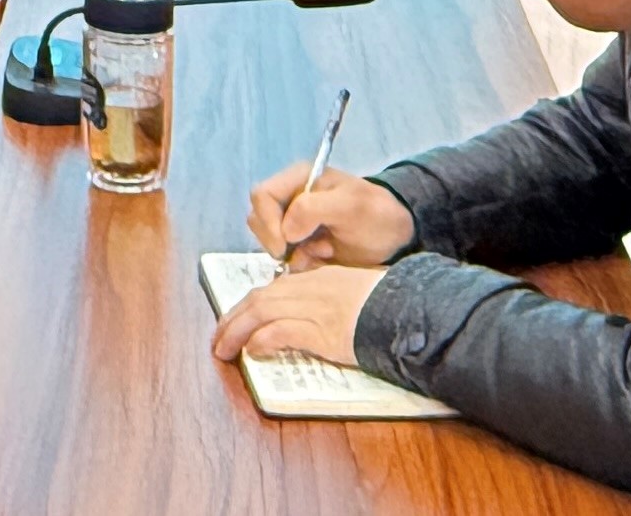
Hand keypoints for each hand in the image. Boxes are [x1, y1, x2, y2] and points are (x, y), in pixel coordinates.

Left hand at [212, 263, 382, 366]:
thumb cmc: (389, 303)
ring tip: (223, 350)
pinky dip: (263, 340)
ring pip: (263, 312)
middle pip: (260, 299)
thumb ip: (331, 298)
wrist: (412, 309)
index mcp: (319, 278)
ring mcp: (318, 309)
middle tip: (218, 339)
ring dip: (237, 331)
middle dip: (233, 319)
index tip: (235, 320)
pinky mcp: (325, 331)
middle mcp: (312, 288)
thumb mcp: (355, 292)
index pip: (273, 289)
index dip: (248, 305)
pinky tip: (252, 351)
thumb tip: (311, 318)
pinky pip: (284, 331)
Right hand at [246, 162, 415, 268]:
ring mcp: (293, 223)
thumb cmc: (376, 214)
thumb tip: (285, 229)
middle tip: (304, 253)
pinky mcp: (299, 245)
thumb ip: (314, 208)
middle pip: (258, 219)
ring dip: (291, 254)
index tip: (285, 244)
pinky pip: (283, 258)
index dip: (267, 221)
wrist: (395, 237)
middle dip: (277, 241)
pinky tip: (322, 260)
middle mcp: (290, 199)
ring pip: (269, 241)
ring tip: (321, 253)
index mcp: (298, 179)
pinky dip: (299, 264)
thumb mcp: (351, 204)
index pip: (262, 195)